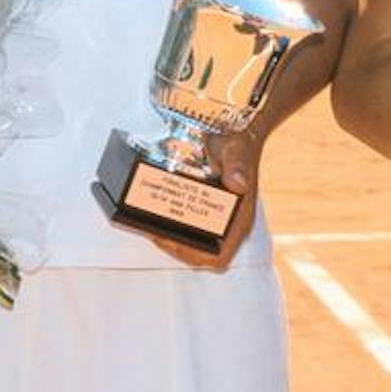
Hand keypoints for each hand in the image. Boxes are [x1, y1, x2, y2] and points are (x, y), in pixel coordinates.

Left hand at [149, 128, 262, 270]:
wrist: (238, 135)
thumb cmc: (238, 145)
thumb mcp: (236, 150)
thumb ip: (237, 165)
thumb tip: (238, 184)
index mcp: (241, 217)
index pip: (220, 255)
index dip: (195, 256)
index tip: (171, 241)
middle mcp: (230, 223)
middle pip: (201, 254)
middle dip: (176, 247)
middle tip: (153, 231)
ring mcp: (219, 218)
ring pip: (194, 242)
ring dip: (172, 237)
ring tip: (149, 223)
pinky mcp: (207, 210)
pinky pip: (190, 227)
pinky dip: (172, 225)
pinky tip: (156, 213)